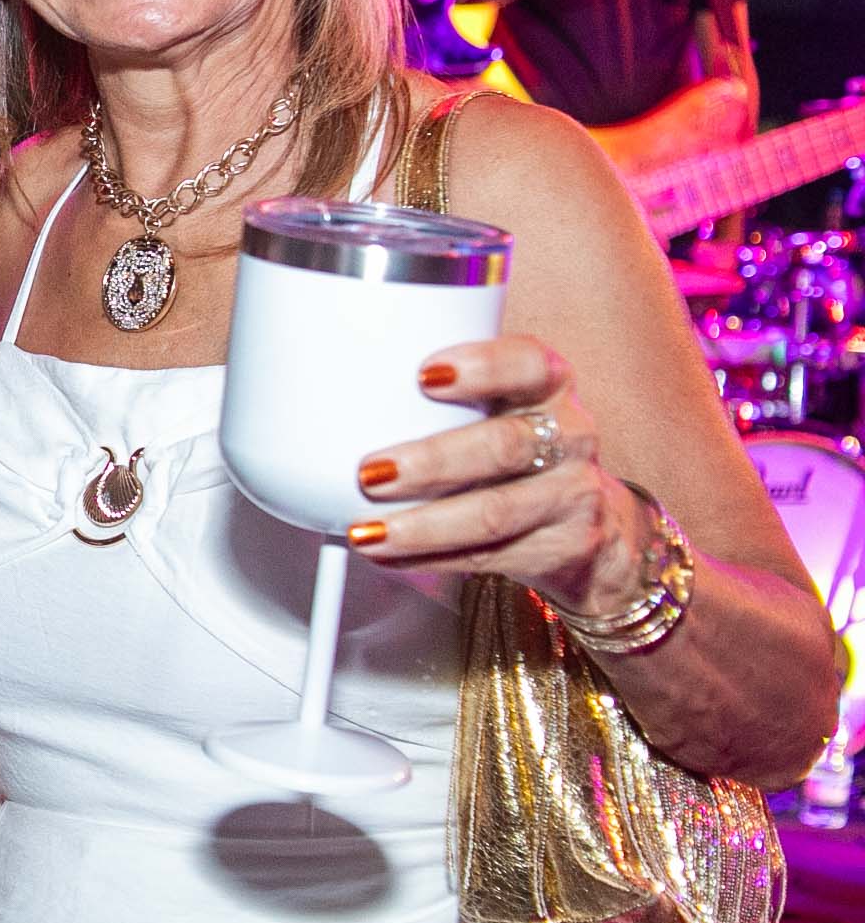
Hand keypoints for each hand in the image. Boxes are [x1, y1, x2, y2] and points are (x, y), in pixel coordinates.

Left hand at [347, 336, 648, 621]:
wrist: (591, 518)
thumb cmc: (518, 448)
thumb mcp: (498, 406)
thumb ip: (438, 398)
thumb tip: (330, 397)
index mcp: (547, 385)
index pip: (528, 363)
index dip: (482, 366)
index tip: (425, 374)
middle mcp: (568, 435)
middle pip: (503, 445)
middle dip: (430, 461)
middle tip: (370, 472)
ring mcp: (572, 493)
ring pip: (495, 510)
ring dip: (422, 524)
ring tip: (369, 532)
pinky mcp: (567, 546)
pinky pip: (491, 556)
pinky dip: (431, 559)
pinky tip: (390, 556)